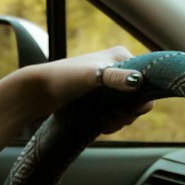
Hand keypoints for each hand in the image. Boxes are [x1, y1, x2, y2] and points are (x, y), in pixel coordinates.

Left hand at [0, 46, 152, 166]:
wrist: (36, 92)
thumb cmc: (61, 79)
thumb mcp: (90, 77)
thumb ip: (115, 77)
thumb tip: (138, 81)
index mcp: (121, 57)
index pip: (148, 81)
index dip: (140, 100)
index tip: (126, 112)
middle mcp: (117, 68)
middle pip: (138, 98)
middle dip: (128, 114)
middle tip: (112, 122)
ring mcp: (107, 84)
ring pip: (127, 108)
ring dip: (119, 121)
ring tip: (104, 125)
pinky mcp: (98, 98)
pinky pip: (115, 113)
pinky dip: (111, 123)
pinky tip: (100, 127)